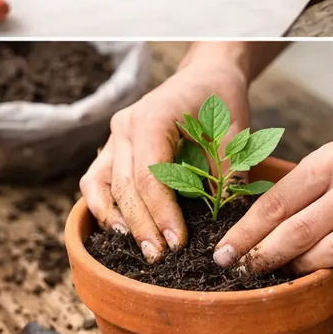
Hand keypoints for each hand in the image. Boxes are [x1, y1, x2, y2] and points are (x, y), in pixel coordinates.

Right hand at [80, 44, 260, 261]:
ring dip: (115, 219)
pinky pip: (96, 181)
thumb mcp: (235, 133)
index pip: (149, 175)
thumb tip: (229, 222)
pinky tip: (121, 230)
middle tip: (159, 257)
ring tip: (136, 248)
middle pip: (123, 185)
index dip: (162, 212)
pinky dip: (103, 207)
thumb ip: (229, 173)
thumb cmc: (221, 101)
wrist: (204, 76)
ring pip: (99, 185)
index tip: (179, 242)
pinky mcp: (112, 148)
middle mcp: (125, 127)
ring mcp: (114, 137)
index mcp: (153, 117)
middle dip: (141, 225)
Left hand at [216, 84, 332, 276]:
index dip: (246, 233)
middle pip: (299, 234)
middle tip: (243, 271)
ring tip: (290, 268)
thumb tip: (259, 227)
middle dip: (264, 257)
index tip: (223, 253)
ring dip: (305, 267)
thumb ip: (302, 186)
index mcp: (332, 161)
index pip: (276, 204)